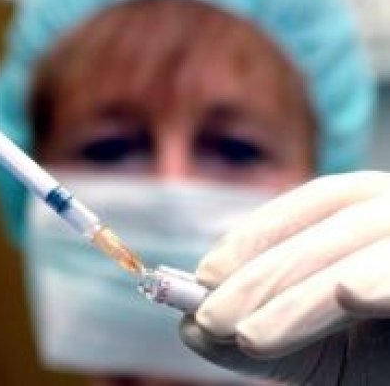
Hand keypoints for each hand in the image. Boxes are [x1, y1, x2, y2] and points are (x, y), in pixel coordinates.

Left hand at [180, 172, 389, 384]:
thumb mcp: (321, 351)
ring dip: (300, 295)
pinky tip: (349, 295)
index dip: (254, 237)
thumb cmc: (385, 354)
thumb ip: (261, 332)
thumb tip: (191, 330)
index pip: (311, 207)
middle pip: (328, 230)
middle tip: (211, 321)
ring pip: (362, 246)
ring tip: (250, 338)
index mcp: (375, 214)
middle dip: (262, 277)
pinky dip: (384, 276)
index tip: (204, 277)